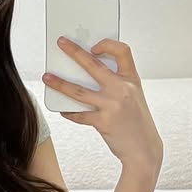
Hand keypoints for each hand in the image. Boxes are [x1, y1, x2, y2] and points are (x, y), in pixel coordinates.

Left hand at [43, 37, 162, 168]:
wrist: (144, 150)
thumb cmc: (137, 122)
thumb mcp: (133, 97)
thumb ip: (116, 84)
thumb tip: (86, 74)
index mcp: (132, 80)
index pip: (123, 51)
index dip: (108, 44)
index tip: (94, 46)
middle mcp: (123, 89)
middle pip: (93, 65)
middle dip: (74, 51)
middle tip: (60, 42)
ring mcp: (112, 105)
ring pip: (78, 90)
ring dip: (59, 83)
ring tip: (46, 77)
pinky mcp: (103, 122)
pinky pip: (79, 114)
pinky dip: (69, 111)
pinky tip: (63, 109)